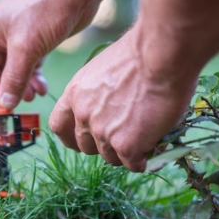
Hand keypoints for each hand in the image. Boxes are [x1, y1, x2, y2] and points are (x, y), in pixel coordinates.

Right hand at [0, 0, 115, 108]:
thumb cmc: (46, 10)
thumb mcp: (26, 49)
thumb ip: (14, 79)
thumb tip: (5, 104)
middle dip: (2, 88)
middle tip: (14, 103)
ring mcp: (15, 39)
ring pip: (9, 71)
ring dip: (19, 86)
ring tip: (31, 96)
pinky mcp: (32, 43)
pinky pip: (26, 67)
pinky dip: (31, 79)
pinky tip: (41, 88)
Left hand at [49, 27, 199, 171]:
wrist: (161, 54)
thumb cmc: (140, 54)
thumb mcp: (103, 70)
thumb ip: (96, 93)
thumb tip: (107, 109)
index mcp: (74, 94)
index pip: (58, 126)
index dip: (72, 136)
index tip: (85, 139)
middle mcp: (83, 115)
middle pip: (85, 146)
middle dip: (103, 145)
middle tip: (125, 136)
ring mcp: (102, 132)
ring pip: (110, 157)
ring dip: (126, 152)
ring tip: (146, 135)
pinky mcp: (125, 145)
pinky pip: (132, 164)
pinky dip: (142, 159)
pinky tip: (153, 146)